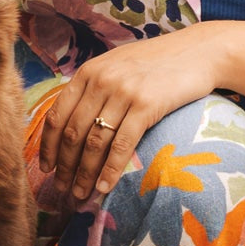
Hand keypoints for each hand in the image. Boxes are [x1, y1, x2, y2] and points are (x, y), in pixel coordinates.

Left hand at [38, 23, 235, 201]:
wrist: (198, 51)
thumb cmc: (157, 62)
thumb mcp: (117, 66)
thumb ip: (95, 87)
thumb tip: (73, 122)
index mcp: (89, 72)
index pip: (57, 115)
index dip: (48, 146)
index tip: (46, 168)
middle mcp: (101, 80)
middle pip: (73, 132)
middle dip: (65, 166)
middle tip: (61, 189)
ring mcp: (124, 92)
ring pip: (94, 142)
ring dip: (84, 174)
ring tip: (80, 194)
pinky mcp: (147, 105)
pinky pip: (122, 144)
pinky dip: (110, 170)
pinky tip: (104, 187)